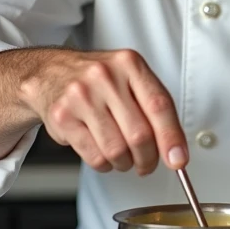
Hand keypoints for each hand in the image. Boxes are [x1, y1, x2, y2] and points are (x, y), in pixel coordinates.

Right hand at [19, 49, 186, 175]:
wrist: (50, 73)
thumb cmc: (99, 81)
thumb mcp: (130, 79)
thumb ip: (155, 109)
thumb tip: (176, 151)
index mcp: (129, 64)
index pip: (159, 106)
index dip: (172, 138)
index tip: (179, 160)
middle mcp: (105, 76)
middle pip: (139, 134)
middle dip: (148, 158)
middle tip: (147, 163)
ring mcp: (81, 96)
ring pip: (116, 150)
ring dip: (125, 163)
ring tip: (123, 158)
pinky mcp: (62, 117)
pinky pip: (94, 157)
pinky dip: (105, 164)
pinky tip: (103, 154)